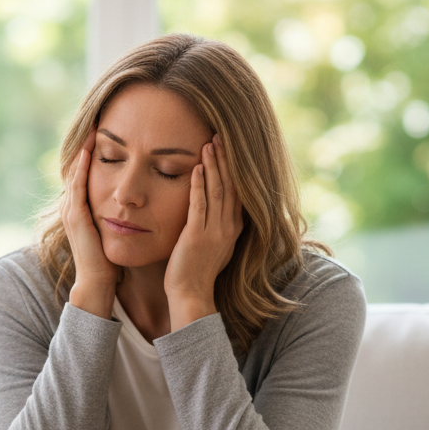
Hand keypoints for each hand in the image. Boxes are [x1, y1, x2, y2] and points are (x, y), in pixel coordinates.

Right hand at [61, 129, 115, 317]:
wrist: (99, 283)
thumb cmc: (112, 261)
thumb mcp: (117, 230)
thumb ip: (122, 214)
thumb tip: (139, 202)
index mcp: (84, 210)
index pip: (87, 173)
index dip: (93, 153)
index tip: (105, 131)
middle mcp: (74, 207)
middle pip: (78, 167)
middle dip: (85, 144)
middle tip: (94, 118)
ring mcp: (72, 211)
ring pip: (76, 171)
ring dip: (82, 149)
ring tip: (91, 127)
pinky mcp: (76, 216)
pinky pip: (78, 184)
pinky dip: (82, 166)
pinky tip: (90, 150)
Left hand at [164, 133, 243, 330]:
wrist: (191, 295)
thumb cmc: (197, 272)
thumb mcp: (215, 245)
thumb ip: (218, 225)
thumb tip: (218, 209)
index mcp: (233, 228)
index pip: (238, 190)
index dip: (234, 168)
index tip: (229, 146)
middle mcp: (228, 227)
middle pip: (231, 185)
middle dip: (226, 159)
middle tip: (221, 134)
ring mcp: (214, 232)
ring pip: (217, 191)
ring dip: (213, 166)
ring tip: (209, 143)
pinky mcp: (196, 236)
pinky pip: (199, 205)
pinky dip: (198, 185)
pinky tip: (196, 168)